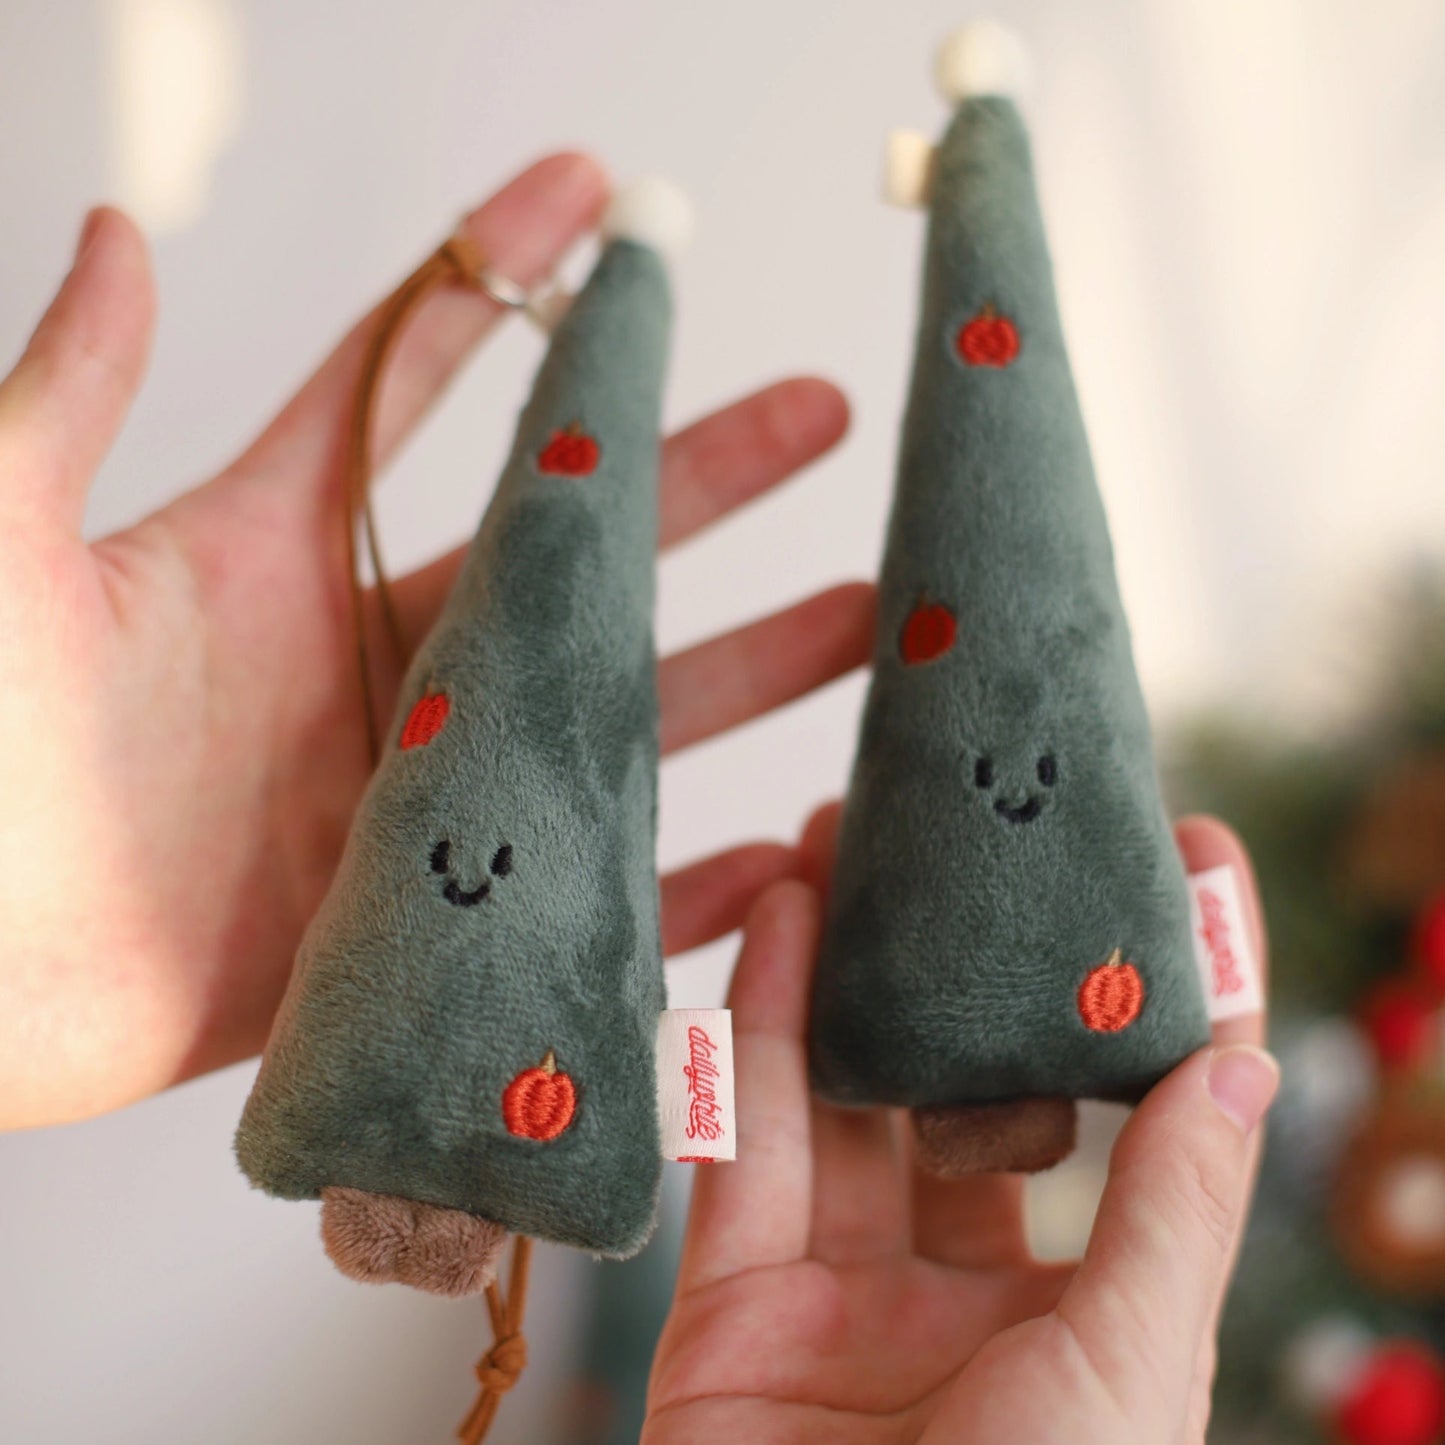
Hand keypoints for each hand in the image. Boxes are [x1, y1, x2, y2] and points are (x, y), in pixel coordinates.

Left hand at [0, 154, 870, 1128]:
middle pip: (572, 551)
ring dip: (745, 665)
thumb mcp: (6, 550)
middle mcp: (372, 669)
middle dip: (702, 473)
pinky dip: (685, 882)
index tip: (609, 209)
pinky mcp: (433, 923)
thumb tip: (112, 231)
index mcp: (277, 563)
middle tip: (821, 411)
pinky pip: (588, 895)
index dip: (509, 288)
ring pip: (617, 715)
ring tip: (865, 619)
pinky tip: (785, 849)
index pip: (417, 392)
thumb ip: (67, 397)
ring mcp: (419, 796)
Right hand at [645, 807, 1275, 1443]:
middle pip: (959, 1087)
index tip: (1178, 861)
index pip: (1125, 1120)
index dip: (1151, 993)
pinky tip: (783, 929)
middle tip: (961, 843)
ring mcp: (839, 1295)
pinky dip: (763, 1033)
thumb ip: (1171, 1212)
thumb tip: (1242, 1056)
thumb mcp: (1126, 1375)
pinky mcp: (728, 1303)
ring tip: (852, 843)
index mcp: (1072, 1312)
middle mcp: (958, 1292)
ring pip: (844, 1095)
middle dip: (955, 968)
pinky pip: (750, 1144)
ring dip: (846, 970)